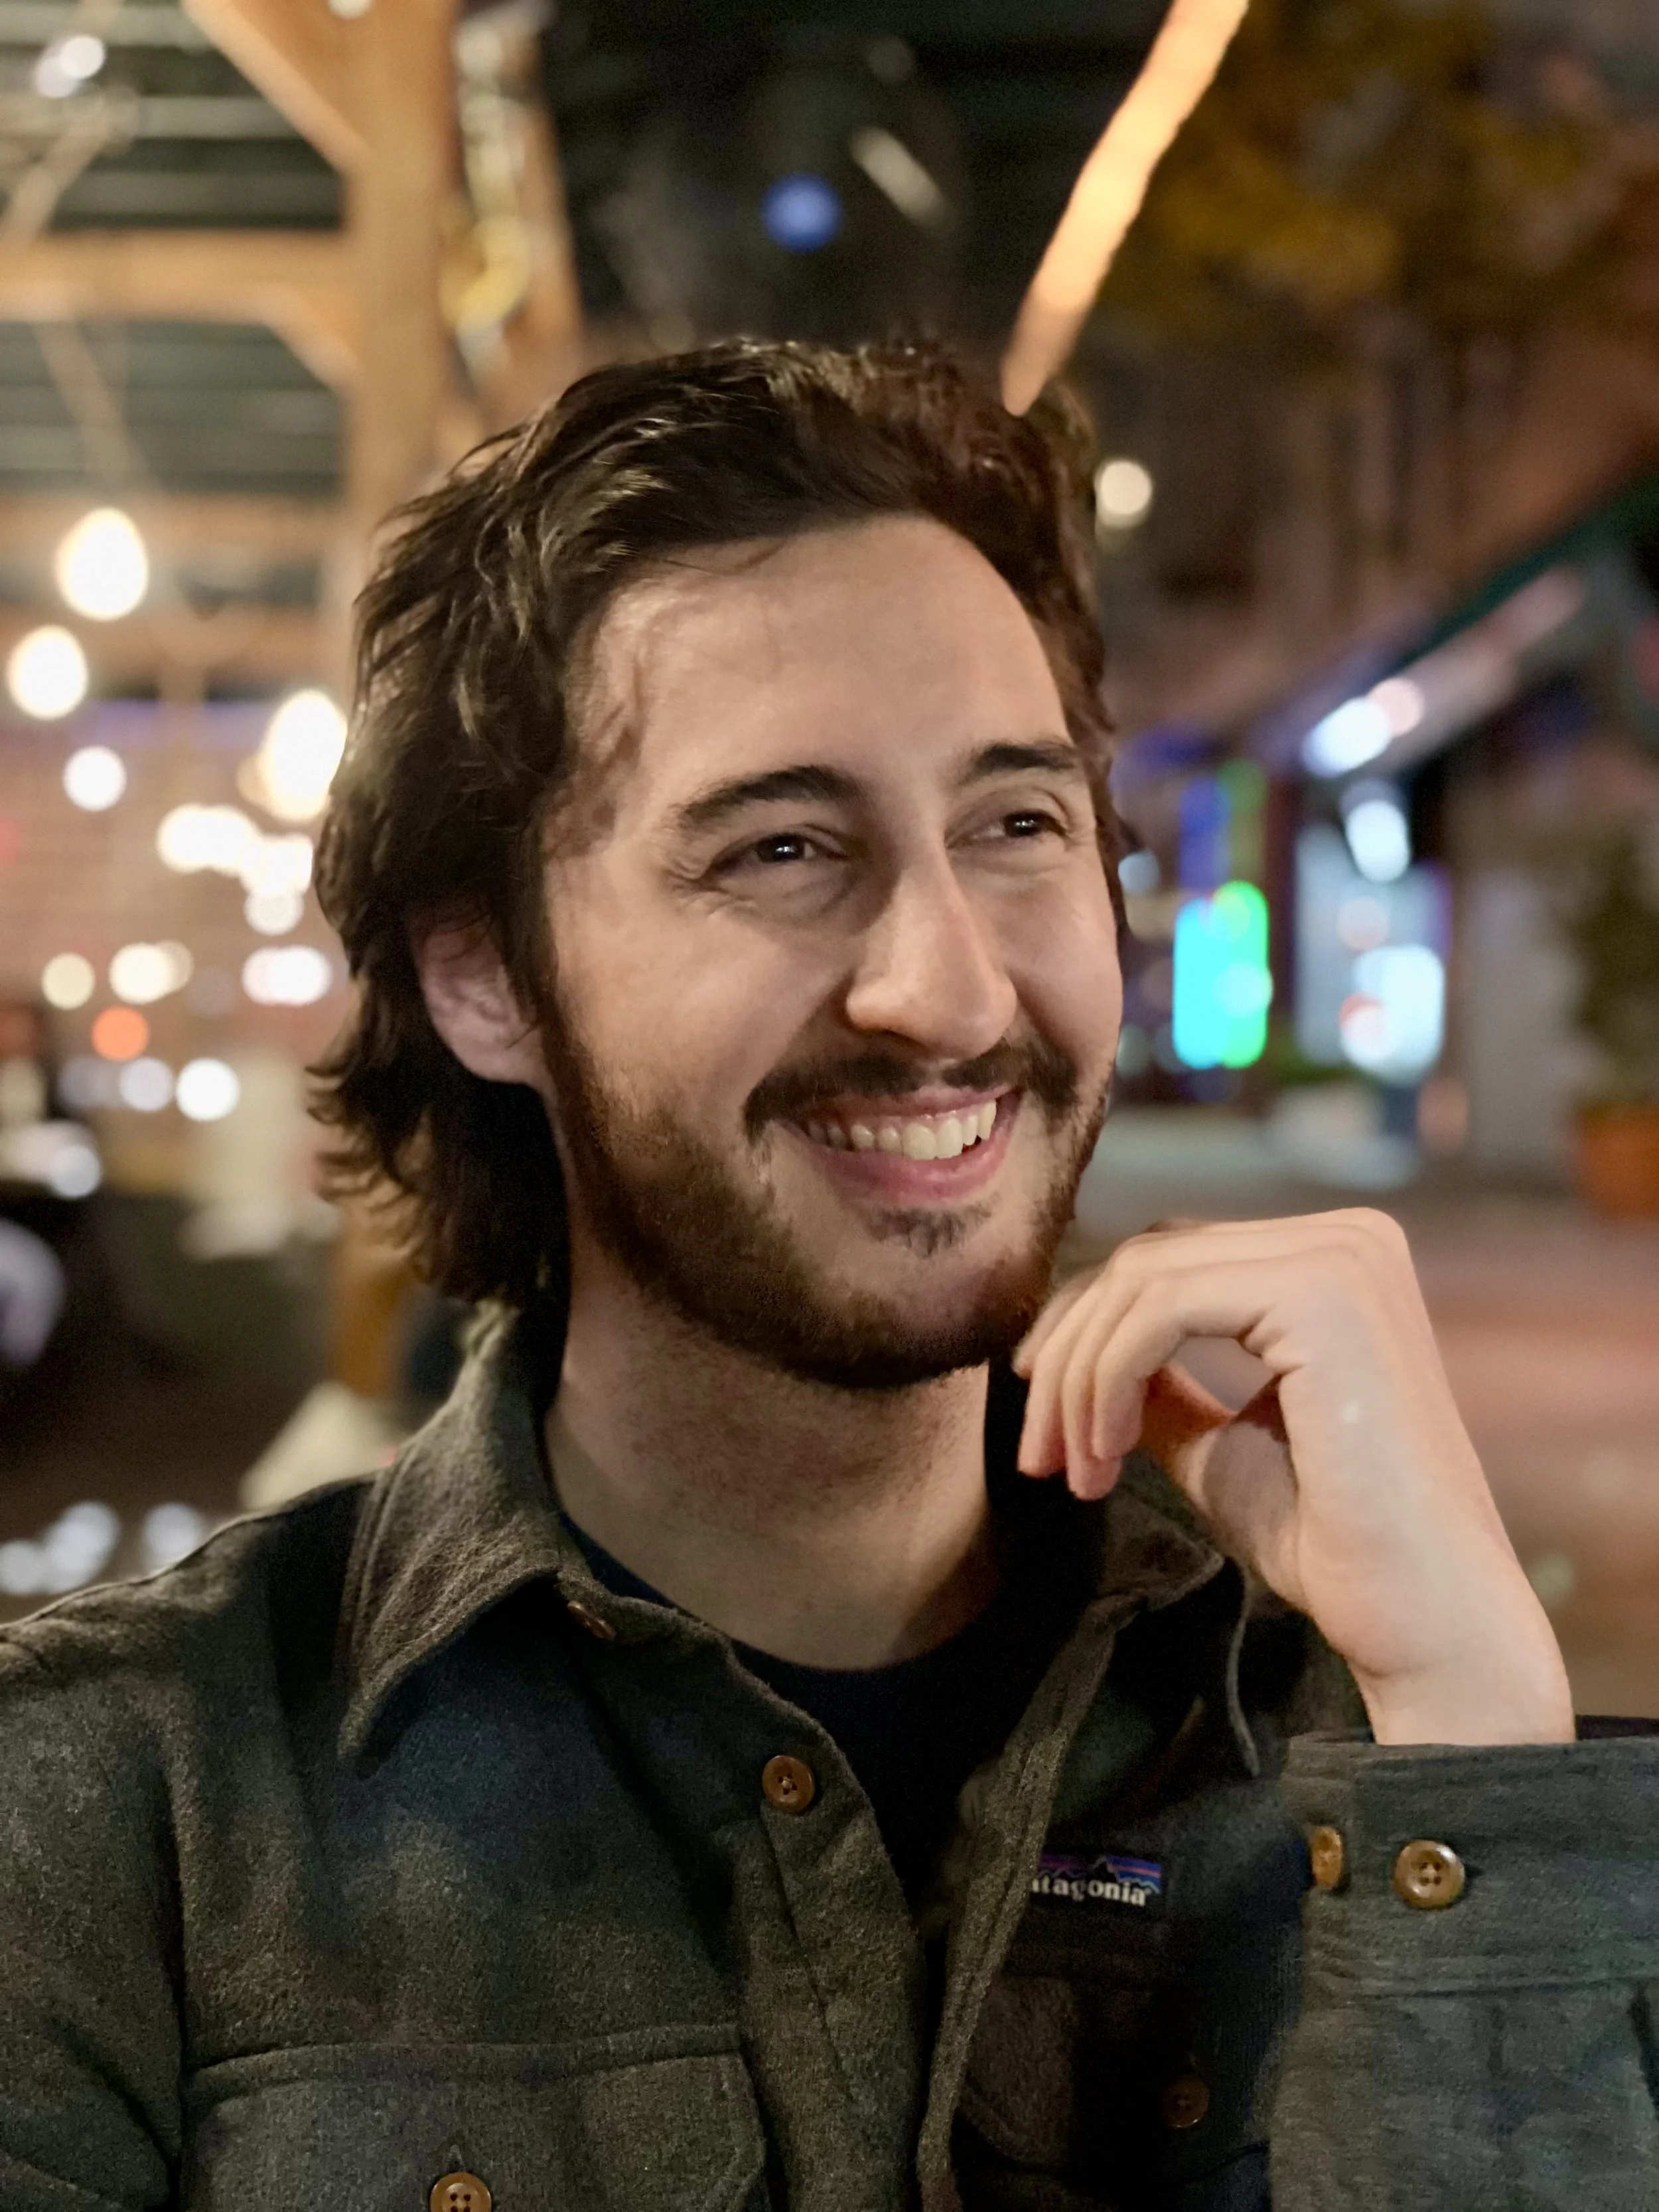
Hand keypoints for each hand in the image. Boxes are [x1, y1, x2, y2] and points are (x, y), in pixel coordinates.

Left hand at [1013, 1209, 1573, 1746]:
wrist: (1421, 1618)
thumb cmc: (1333, 1542)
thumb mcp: (1217, 1442)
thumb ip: (1159, 1383)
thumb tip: (1076, 1349)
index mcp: (1333, 1263)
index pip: (1168, 1264)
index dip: (1084, 1336)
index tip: (1045, 1428)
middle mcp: (1348, 1239)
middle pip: (1147, 1263)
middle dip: (1069, 1358)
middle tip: (1038, 1456)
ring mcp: (1341, 1257)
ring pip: (1143, 1281)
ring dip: (1080, 1381)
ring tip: (1072, 1469)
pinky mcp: (1323, 1293)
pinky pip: (1162, 1309)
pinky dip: (1109, 1380)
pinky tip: (1106, 1456)